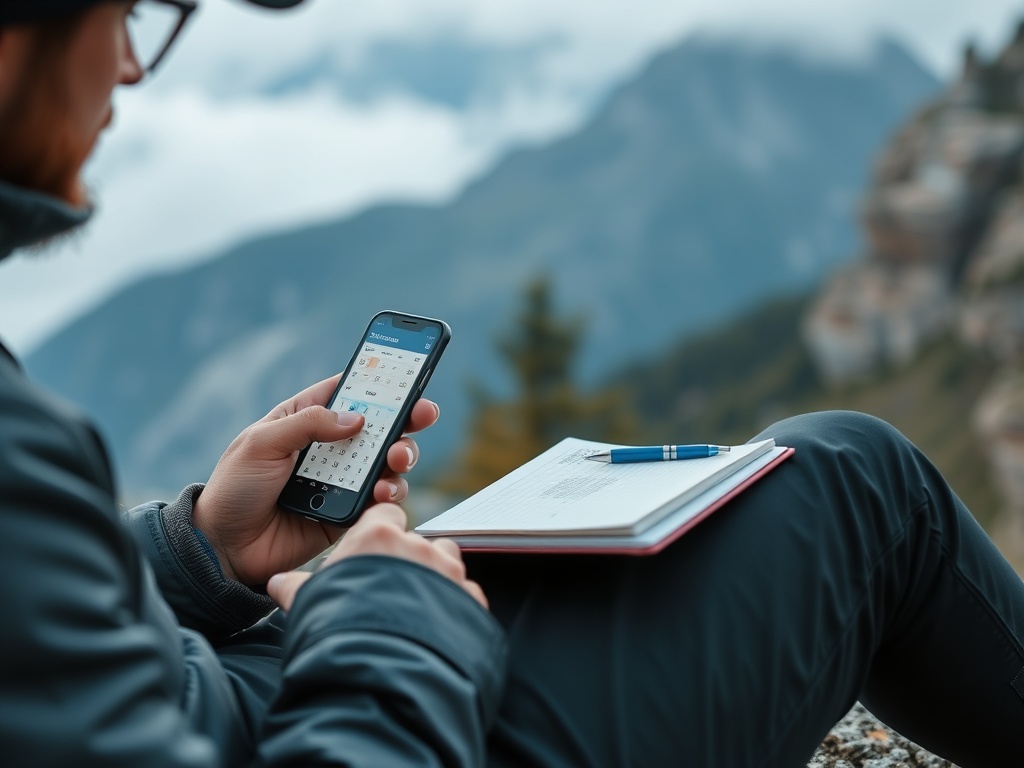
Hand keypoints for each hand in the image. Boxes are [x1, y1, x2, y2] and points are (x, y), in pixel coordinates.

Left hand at [191, 375, 439, 585]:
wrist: (225, 548)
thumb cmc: (234, 488)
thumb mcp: (261, 443)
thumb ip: (308, 424)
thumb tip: (356, 418)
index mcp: (306, 418)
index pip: (348, 391)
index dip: (379, 382)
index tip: (408, 377)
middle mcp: (329, 447)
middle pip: (380, 425)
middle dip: (406, 418)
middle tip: (422, 415)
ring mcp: (342, 479)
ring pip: (387, 461)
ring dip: (402, 455)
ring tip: (397, 460)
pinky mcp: (348, 511)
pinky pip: (380, 499)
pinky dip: (390, 493)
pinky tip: (383, 492)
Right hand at [266, 504, 487, 610]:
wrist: (382, 670)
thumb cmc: (339, 629)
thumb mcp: (309, 603)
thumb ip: (295, 587)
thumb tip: (277, 583)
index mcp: (378, 536)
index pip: (385, 513)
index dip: (379, 531)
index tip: (372, 550)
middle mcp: (417, 546)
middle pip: (416, 540)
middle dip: (406, 560)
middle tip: (389, 590)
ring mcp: (447, 571)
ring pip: (446, 560)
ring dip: (435, 576)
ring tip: (416, 606)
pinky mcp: (469, 599)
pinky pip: (465, 592)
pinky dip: (454, 605)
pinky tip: (436, 625)